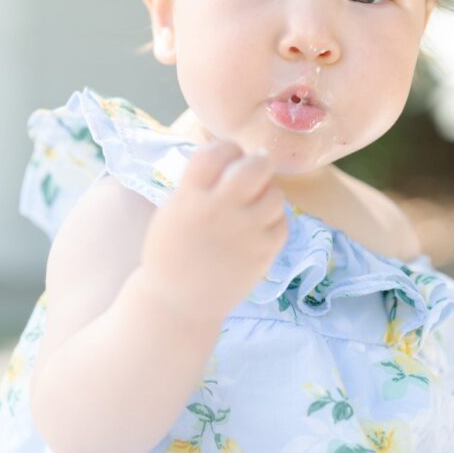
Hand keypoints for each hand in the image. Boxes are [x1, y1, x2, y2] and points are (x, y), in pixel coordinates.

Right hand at [138, 140, 288, 319]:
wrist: (179, 303)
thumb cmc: (172, 252)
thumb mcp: (174, 210)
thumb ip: (200, 184)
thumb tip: (232, 158)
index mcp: (191, 197)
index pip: (217, 152)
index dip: (226, 149)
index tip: (227, 157)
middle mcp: (220, 211)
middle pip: (255, 167)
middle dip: (255, 162)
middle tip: (251, 170)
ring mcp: (246, 232)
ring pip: (274, 193)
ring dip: (266, 191)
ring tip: (254, 200)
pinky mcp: (264, 252)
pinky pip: (282, 221)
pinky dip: (273, 218)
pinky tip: (259, 223)